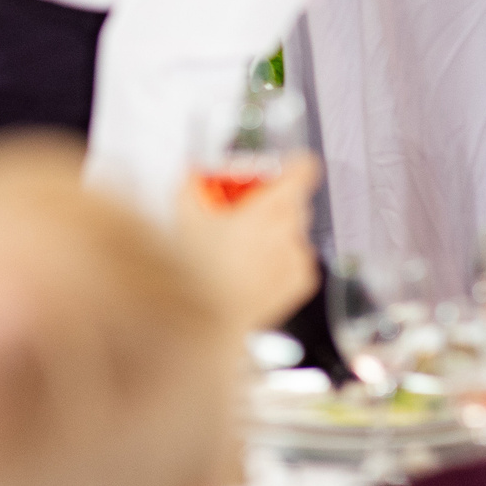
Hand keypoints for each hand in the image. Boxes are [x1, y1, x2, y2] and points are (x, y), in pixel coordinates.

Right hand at [170, 151, 320, 331]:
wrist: (208, 321)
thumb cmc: (198, 269)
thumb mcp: (183, 216)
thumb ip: (189, 185)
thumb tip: (189, 170)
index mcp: (267, 209)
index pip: (302, 171)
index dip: (295, 164)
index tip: (287, 165)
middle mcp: (289, 232)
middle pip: (295, 200)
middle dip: (274, 199)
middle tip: (245, 208)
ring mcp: (297, 258)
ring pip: (296, 229)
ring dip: (277, 228)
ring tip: (245, 242)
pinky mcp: (300, 282)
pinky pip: (298, 256)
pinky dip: (282, 255)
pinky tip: (255, 264)